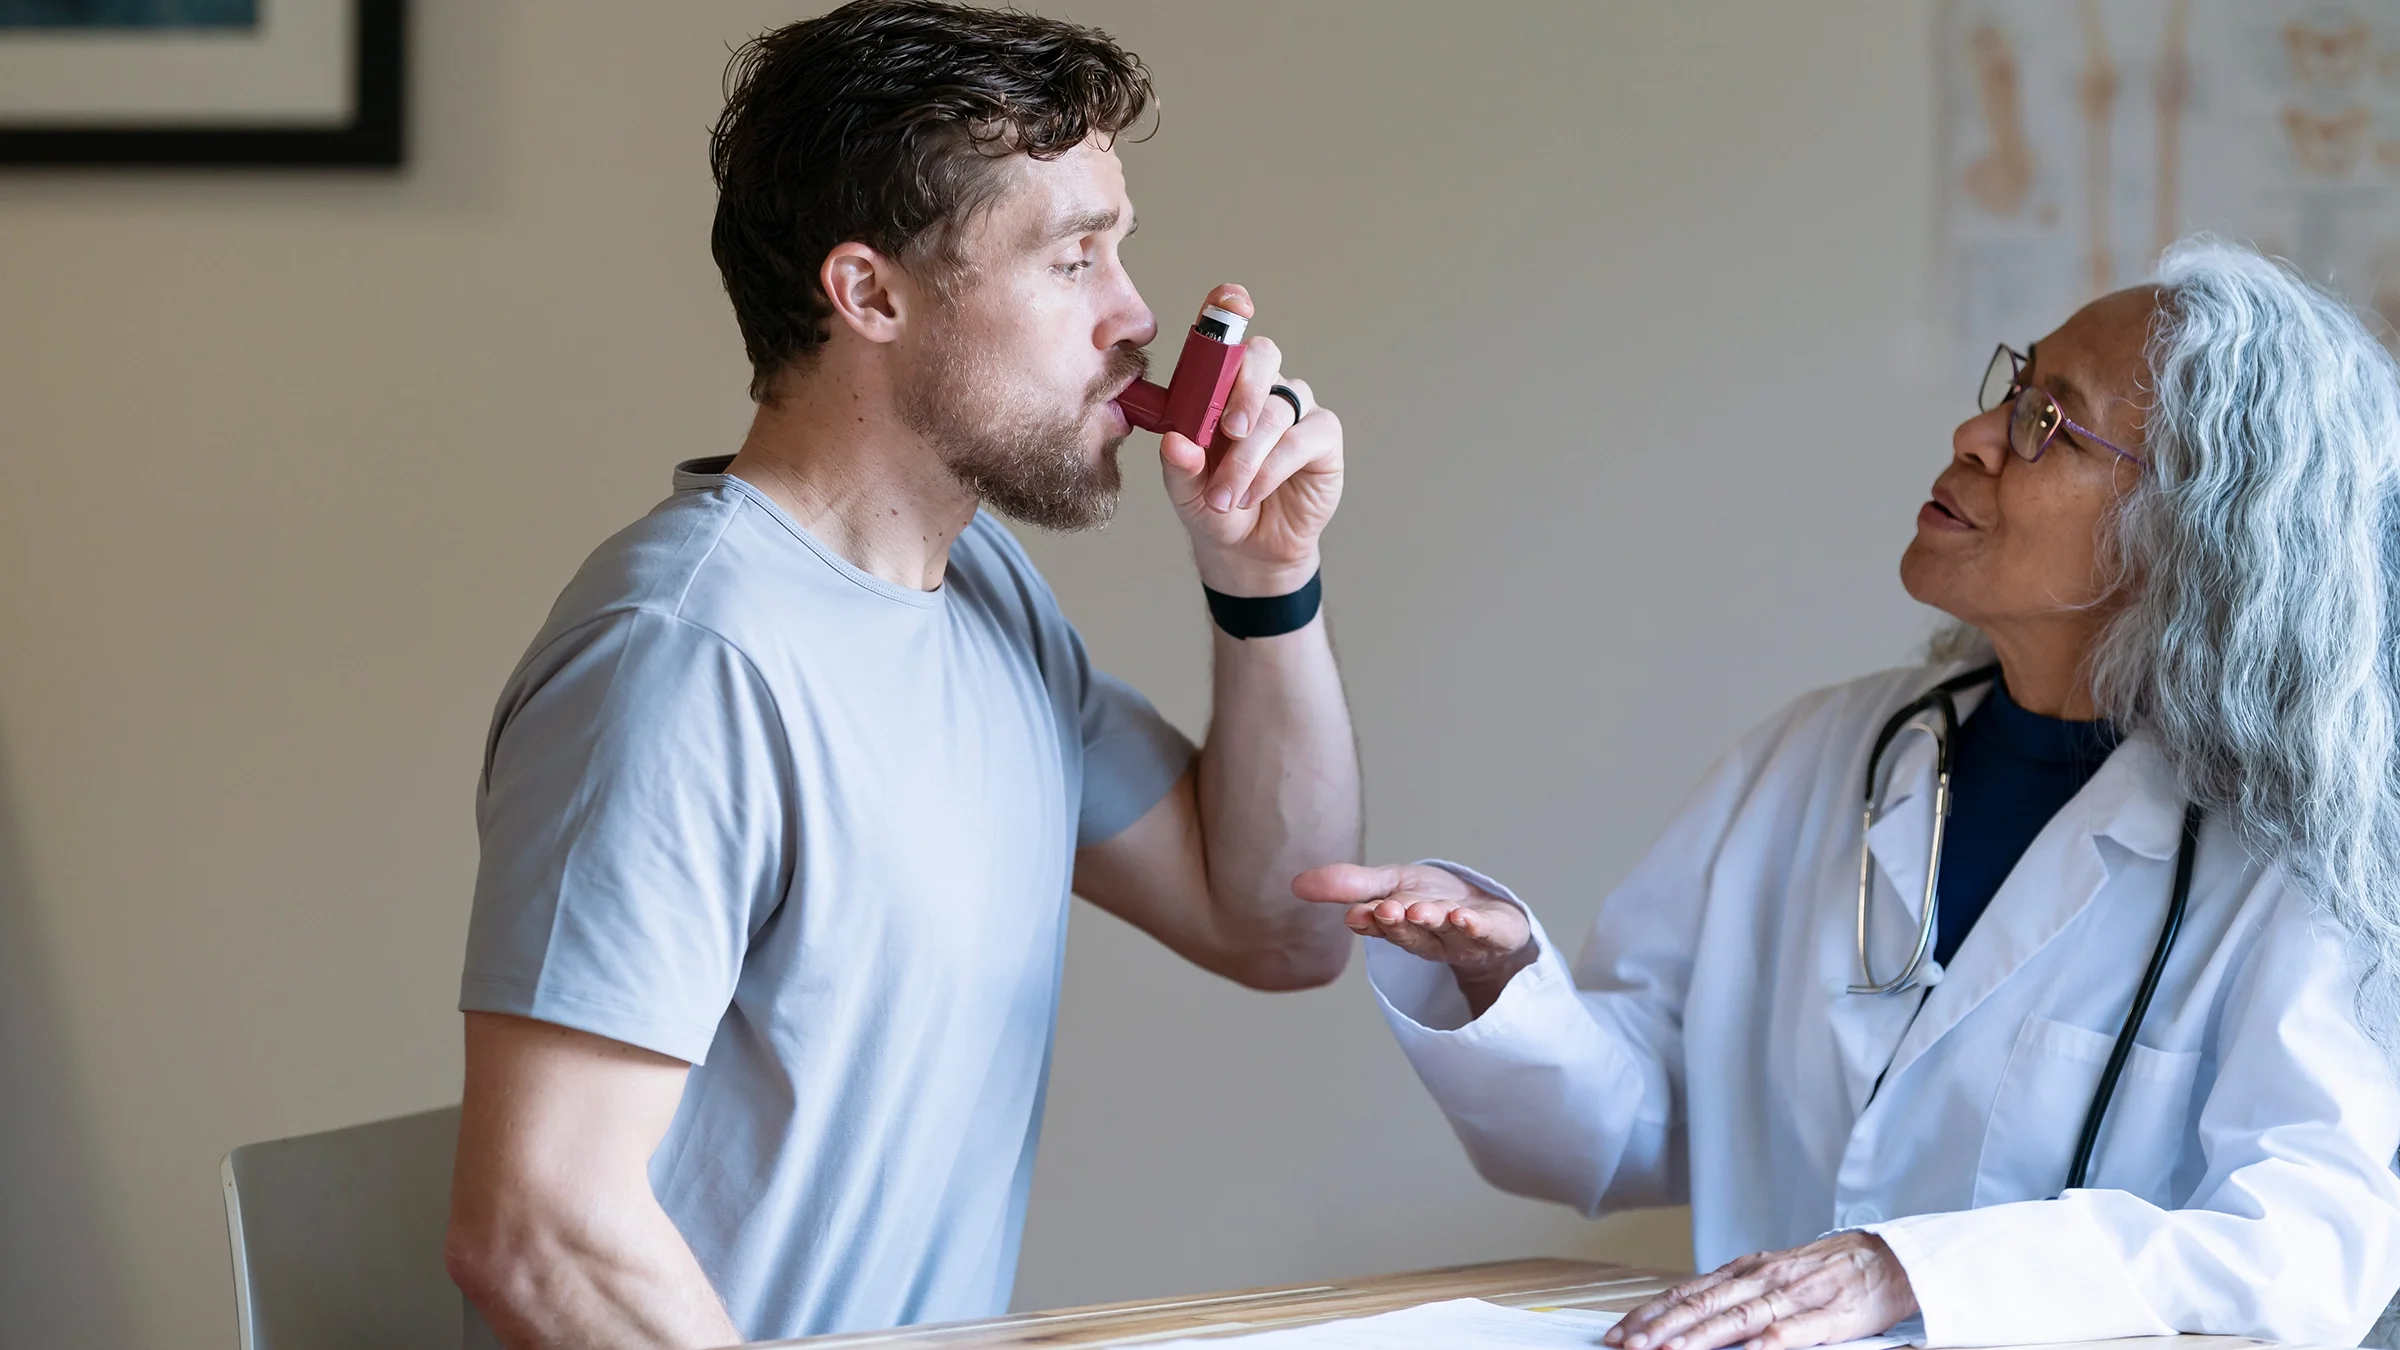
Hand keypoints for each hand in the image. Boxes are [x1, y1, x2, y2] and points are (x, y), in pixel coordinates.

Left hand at [1158, 283, 1342, 597]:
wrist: (1247, 550)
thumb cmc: (1213, 506)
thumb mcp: (1183, 488)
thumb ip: (1179, 462)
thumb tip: (1175, 441)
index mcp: (1218, 385)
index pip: (1227, 333)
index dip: (1229, 309)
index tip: (1231, 303)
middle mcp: (1259, 388)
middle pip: (1262, 356)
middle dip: (1243, 389)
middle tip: (1228, 430)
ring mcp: (1293, 409)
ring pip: (1277, 409)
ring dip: (1248, 457)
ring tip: (1225, 497)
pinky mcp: (1322, 437)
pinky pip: (1305, 437)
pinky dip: (1275, 467)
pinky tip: (1254, 492)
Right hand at [1292, 864, 1534, 1011]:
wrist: (1489, 917)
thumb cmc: (1434, 900)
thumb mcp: (1391, 884)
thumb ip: (1351, 885)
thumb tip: (1297, 884)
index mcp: (1400, 927)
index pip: (1381, 925)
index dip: (1370, 922)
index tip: (1357, 915)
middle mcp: (1430, 937)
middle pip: (1413, 933)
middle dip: (1400, 923)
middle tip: (1387, 911)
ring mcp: (1464, 939)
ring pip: (1446, 933)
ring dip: (1435, 922)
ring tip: (1425, 911)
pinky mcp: (1497, 934)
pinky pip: (1487, 933)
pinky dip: (1476, 927)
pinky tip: (1466, 918)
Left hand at [1604, 1233, 1917, 1349]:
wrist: (1885, 1259)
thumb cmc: (1825, 1272)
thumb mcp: (1770, 1274)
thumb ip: (1733, 1294)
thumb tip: (1687, 1315)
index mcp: (1746, 1271)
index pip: (1687, 1292)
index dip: (1652, 1313)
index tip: (1620, 1331)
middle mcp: (1762, 1279)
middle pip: (1703, 1304)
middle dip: (1662, 1327)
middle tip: (1629, 1345)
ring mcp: (1794, 1296)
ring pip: (1739, 1317)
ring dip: (1702, 1337)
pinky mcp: (1828, 1315)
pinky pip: (1795, 1330)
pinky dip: (1771, 1341)